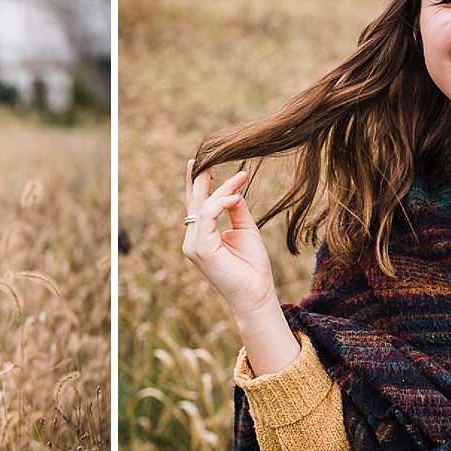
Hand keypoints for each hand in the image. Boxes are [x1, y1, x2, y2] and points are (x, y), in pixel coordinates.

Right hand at [182, 160, 278, 316]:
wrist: (257, 293)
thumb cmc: (252, 266)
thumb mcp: (246, 230)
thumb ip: (236, 210)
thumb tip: (233, 190)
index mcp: (202, 237)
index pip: (197, 206)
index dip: (198, 185)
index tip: (202, 164)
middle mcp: (193, 240)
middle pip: (195, 203)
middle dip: (200, 179)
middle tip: (206, 157)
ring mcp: (194, 245)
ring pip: (203, 207)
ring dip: (222, 189)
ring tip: (240, 176)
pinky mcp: (201, 248)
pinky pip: (207, 216)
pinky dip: (220, 203)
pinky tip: (235, 195)